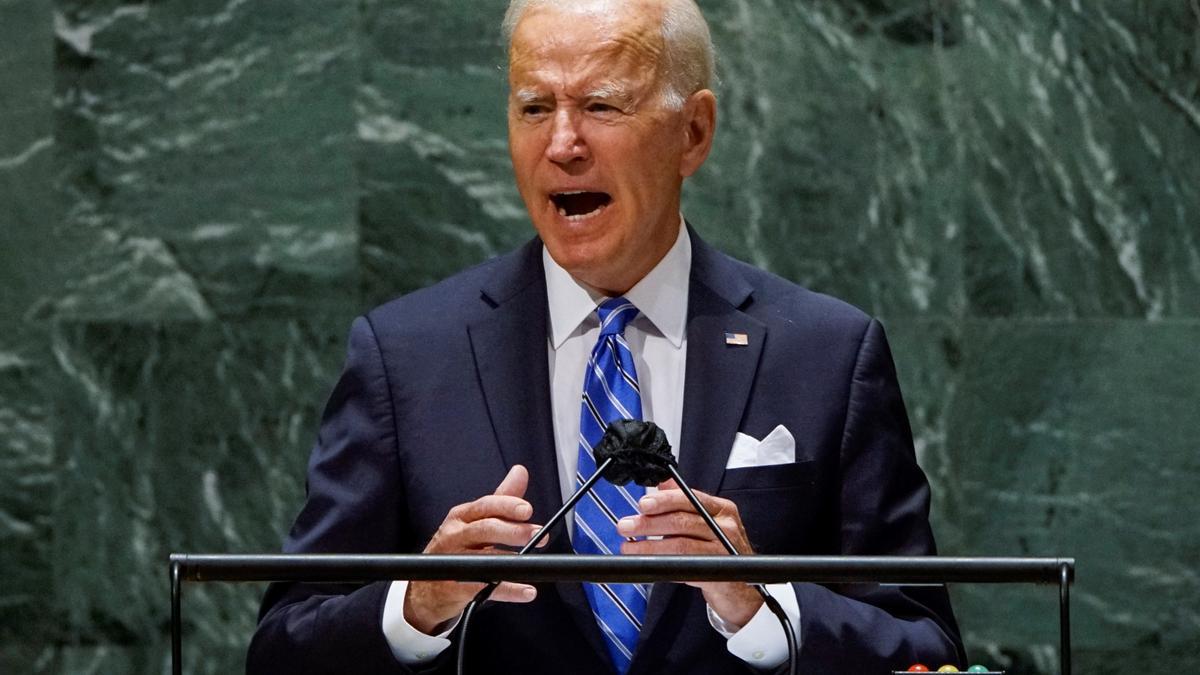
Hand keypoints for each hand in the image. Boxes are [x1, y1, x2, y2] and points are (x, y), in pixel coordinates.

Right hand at [403, 465, 547, 633]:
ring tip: (532, 563)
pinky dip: (508, 589)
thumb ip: (500, 499)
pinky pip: (485, 587)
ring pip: (483, 558)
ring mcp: (453, 561)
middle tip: (538, 534)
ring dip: (511, 560)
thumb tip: (520, 472)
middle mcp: (455, 535)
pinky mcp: (456, 587)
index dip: (506, 506)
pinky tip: (526, 589)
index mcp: (461, 516)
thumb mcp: (474, 520)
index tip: (527, 509)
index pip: (484, 506)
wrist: (426, 587)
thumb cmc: (455, 548)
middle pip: (484, 529)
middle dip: (512, 531)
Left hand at [617, 479, 762, 627]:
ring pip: (680, 545)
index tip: (642, 504)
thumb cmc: (721, 550)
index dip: (664, 500)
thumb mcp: (707, 521)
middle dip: (649, 523)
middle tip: (626, 526)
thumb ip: (685, 502)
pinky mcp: (718, 574)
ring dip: (649, 546)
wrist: (742, 588)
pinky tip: (648, 564)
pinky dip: (663, 565)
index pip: (689, 498)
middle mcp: (725, 528)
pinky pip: (685, 567)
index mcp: (722, 509)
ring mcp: (723, 551)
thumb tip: (663, 483)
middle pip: (682, 521)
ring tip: (629, 547)